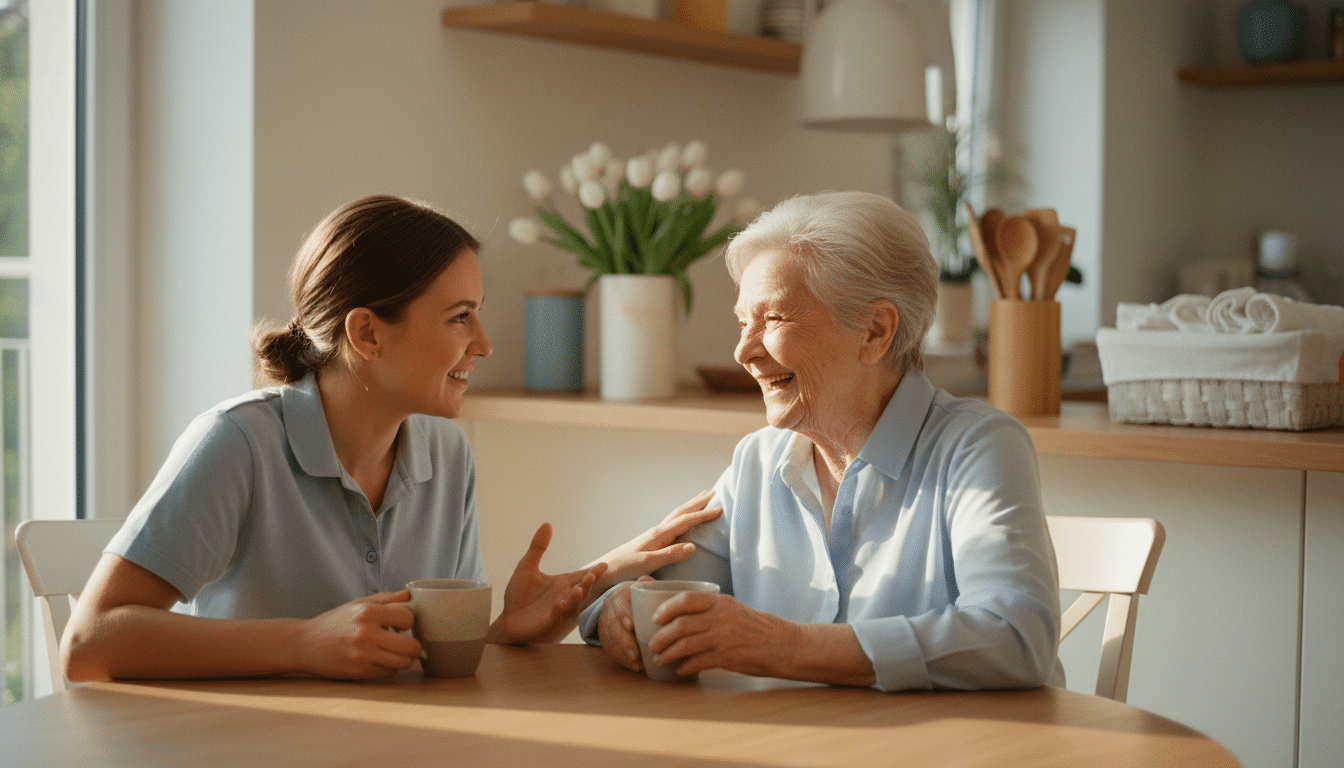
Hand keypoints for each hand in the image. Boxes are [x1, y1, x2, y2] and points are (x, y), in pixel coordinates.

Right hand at [296, 591, 420, 679]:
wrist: (306, 644)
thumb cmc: (335, 622)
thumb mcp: (358, 604)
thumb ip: (386, 599)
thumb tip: (409, 595)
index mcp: (368, 612)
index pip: (408, 618)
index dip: (408, 623)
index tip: (400, 626)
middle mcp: (367, 633)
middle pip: (411, 646)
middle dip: (413, 646)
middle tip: (405, 643)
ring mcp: (363, 655)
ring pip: (403, 663)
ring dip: (403, 659)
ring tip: (393, 653)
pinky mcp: (359, 672)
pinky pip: (389, 673)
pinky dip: (389, 668)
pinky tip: (380, 660)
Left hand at [490, 523, 607, 644]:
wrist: (508, 619)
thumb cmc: (519, 595)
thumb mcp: (527, 567)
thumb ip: (538, 547)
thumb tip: (547, 523)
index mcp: (561, 584)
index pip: (581, 576)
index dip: (594, 571)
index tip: (604, 564)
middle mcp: (563, 597)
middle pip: (581, 590)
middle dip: (588, 584)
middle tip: (591, 576)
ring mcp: (557, 611)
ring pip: (571, 605)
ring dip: (576, 598)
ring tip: (578, 589)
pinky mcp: (546, 623)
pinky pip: (555, 618)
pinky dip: (558, 612)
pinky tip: (558, 605)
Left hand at [587, 491, 722, 598]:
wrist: (602, 572)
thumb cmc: (622, 569)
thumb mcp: (647, 563)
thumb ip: (670, 555)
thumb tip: (694, 547)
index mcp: (658, 534)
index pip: (686, 520)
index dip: (703, 514)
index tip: (721, 508)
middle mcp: (657, 532)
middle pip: (681, 512)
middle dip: (698, 503)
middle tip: (715, 492)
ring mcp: (653, 537)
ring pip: (676, 517)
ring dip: (690, 507)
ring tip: (702, 499)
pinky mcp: (651, 543)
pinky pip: (672, 525)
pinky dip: (682, 519)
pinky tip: (683, 523)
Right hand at [595, 577, 651, 671]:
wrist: (620, 602)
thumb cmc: (638, 596)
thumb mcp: (642, 588)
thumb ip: (647, 585)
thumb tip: (647, 581)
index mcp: (619, 595)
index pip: (619, 604)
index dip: (623, 614)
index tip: (631, 626)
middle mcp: (609, 610)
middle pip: (613, 626)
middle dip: (624, 641)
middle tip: (636, 653)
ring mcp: (605, 624)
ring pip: (610, 640)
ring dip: (623, 653)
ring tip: (637, 663)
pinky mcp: (605, 637)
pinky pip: (610, 650)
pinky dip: (622, 660)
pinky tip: (635, 667)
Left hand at [646, 592, 799, 678]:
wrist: (784, 645)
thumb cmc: (755, 628)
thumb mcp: (733, 609)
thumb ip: (709, 609)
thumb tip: (679, 613)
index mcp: (721, 601)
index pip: (686, 599)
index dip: (666, 608)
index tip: (654, 618)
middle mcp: (721, 617)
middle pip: (681, 625)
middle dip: (661, 637)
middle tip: (652, 645)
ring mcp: (725, 637)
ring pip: (686, 644)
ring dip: (668, 654)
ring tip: (660, 659)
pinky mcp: (729, 657)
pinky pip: (699, 662)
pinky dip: (685, 667)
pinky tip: (680, 670)